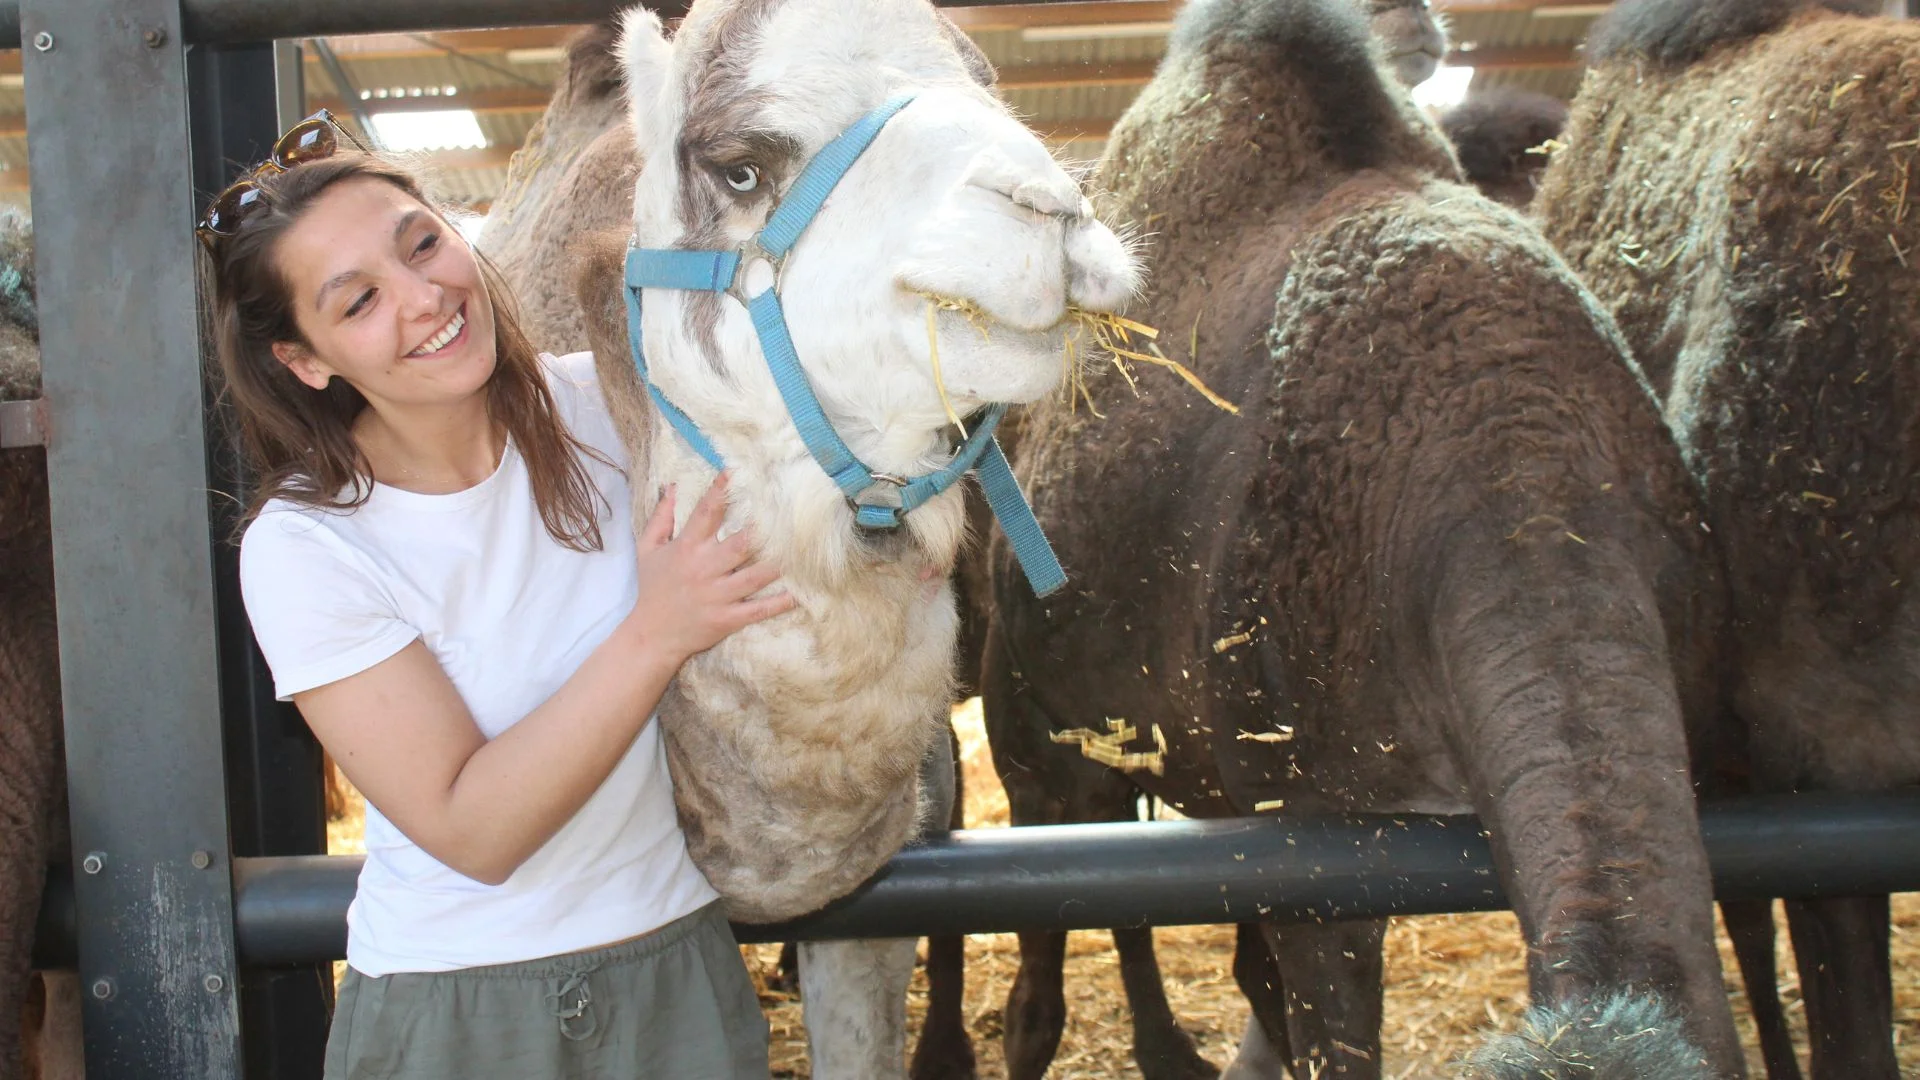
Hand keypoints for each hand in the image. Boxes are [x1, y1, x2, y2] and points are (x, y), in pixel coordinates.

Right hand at [624, 472, 794, 663]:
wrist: (651, 635)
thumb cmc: (652, 589)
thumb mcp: (648, 549)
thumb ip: (661, 517)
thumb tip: (671, 486)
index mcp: (687, 548)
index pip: (706, 513)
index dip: (721, 492)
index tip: (736, 472)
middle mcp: (705, 568)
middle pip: (740, 544)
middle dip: (763, 529)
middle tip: (788, 513)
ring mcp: (718, 595)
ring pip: (755, 576)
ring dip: (779, 564)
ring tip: (803, 550)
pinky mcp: (727, 618)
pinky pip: (758, 610)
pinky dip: (779, 602)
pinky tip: (800, 593)